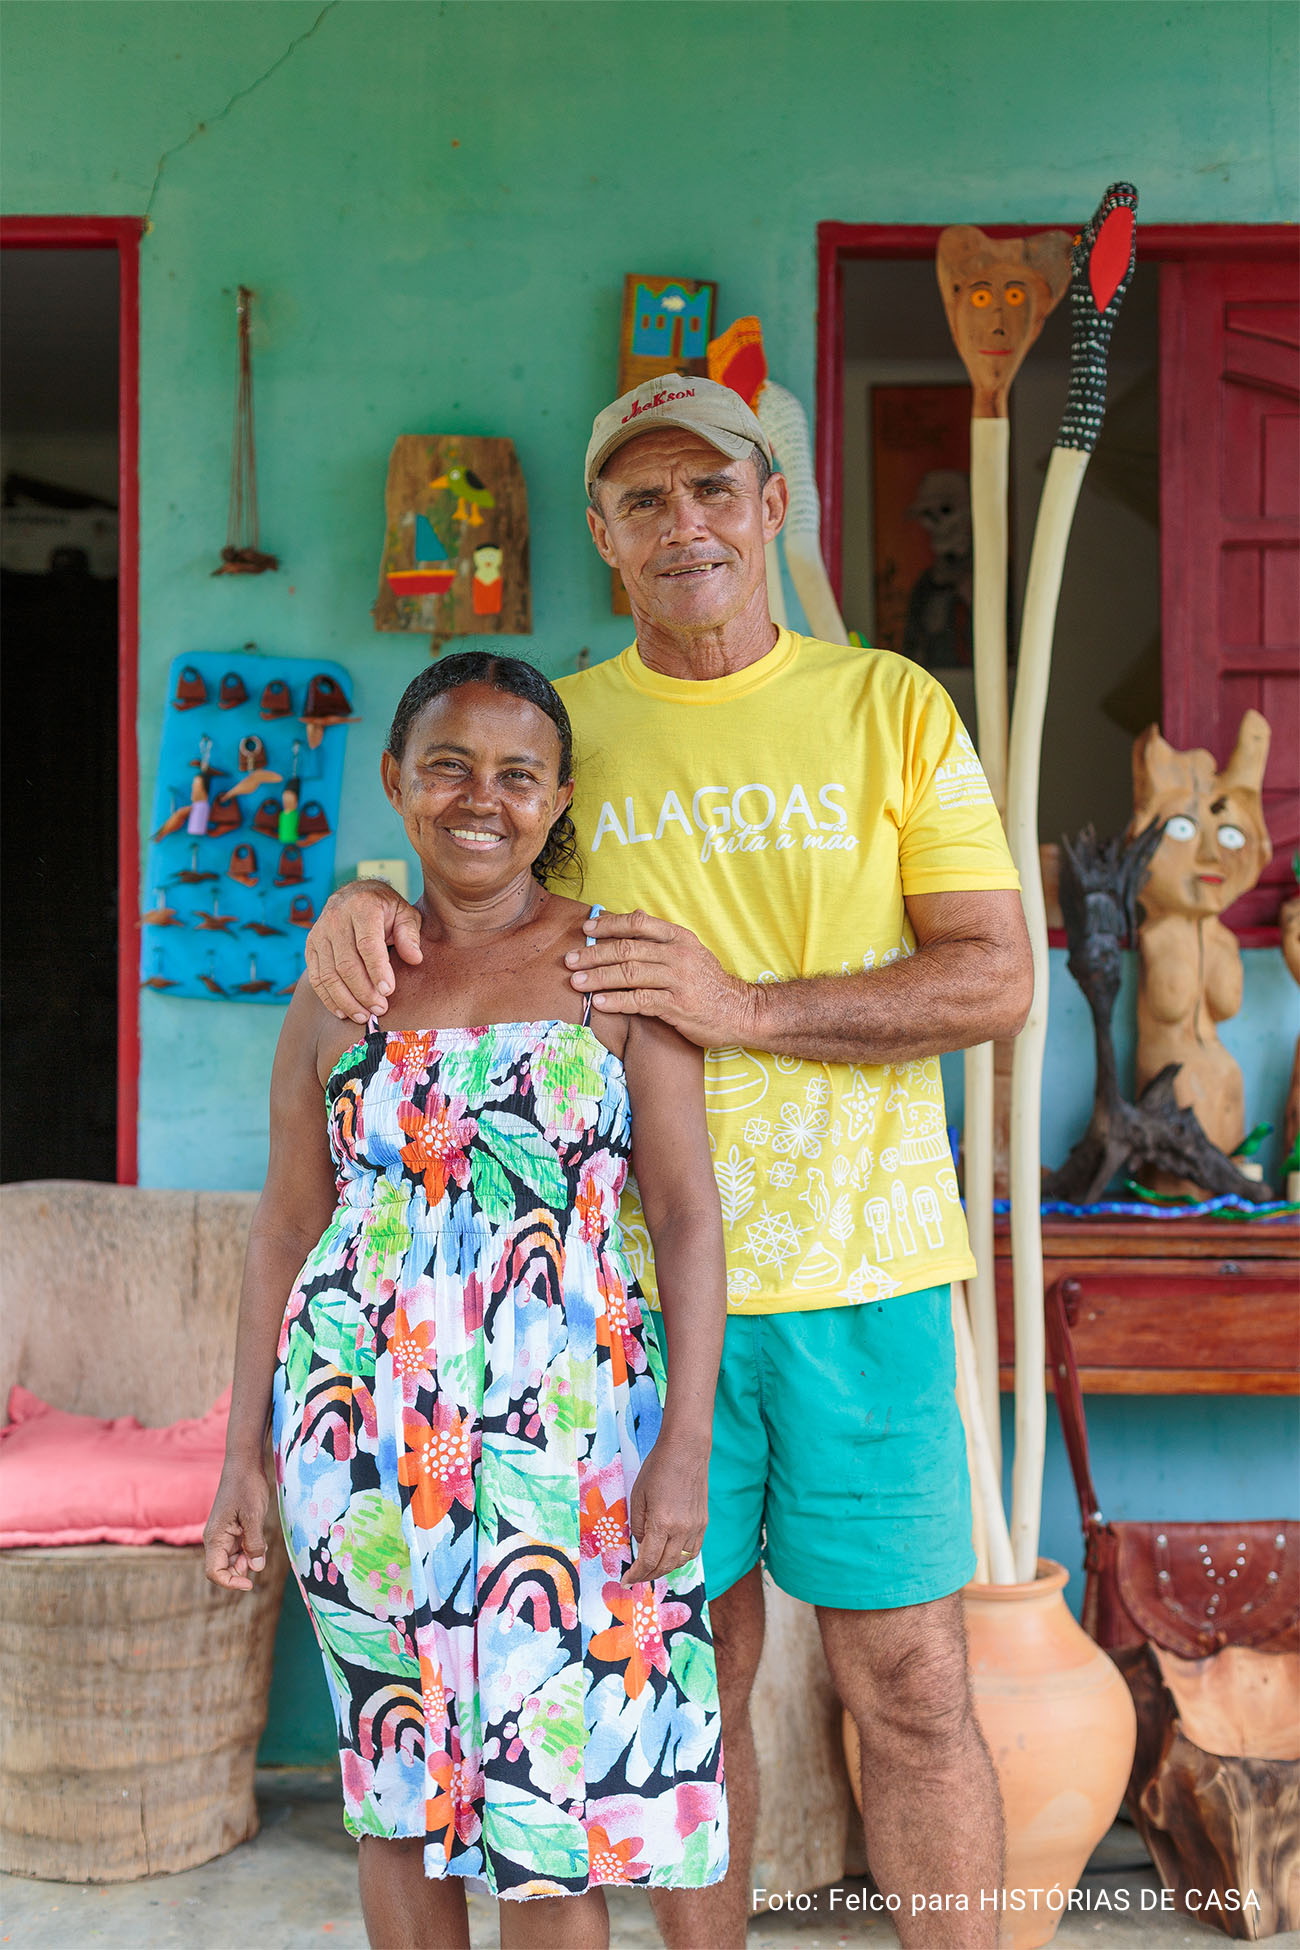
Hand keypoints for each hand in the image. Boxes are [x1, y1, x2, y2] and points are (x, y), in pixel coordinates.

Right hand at [204, 1457, 270, 1592]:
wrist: (244, 1465)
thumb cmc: (246, 1487)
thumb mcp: (254, 1516)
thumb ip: (254, 1543)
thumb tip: (256, 1568)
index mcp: (215, 1538)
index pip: (214, 1572)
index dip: (230, 1582)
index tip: (250, 1583)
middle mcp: (216, 1539)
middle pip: (225, 1568)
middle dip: (242, 1570)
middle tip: (259, 1555)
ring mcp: (224, 1535)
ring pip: (234, 1560)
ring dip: (248, 1559)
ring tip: (260, 1544)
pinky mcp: (233, 1530)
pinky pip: (240, 1548)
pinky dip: (251, 1549)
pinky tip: (260, 1538)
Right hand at [305, 879, 422, 1023]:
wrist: (354, 895)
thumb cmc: (385, 909)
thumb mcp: (405, 914)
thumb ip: (410, 935)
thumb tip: (415, 959)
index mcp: (362, 907)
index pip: (368, 944)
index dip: (378, 970)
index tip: (388, 992)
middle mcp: (336, 918)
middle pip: (347, 964)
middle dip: (364, 992)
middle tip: (380, 1009)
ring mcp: (319, 933)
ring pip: (329, 975)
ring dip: (346, 1000)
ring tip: (364, 1016)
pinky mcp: (310, 947)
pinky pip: (316, 978)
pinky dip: (329, 998)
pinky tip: (344, 1012)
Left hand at [565, 909, 754, 1048]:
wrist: (741, 1011)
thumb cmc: (709, 984)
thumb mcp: (691, 952)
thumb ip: (662, 940)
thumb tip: (634, 920)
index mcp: (679, 938)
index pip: (638, 923)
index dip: (609, 924)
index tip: (586, 929)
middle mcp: (677, 955)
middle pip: (626, 949)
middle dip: (593, 954)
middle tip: (569, 960)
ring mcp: (677, 980)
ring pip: (629, 974)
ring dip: (598, 977)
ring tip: (576, 982)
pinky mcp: (677, 1005)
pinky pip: (640, 1001)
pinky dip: (617, 1001)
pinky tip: (599, 1002)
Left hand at [622, 1433, 708, 1585]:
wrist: (686, 1450)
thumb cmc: (658, 1468)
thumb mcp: (638, 1496)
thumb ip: (638, 1525)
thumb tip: (642, 1543)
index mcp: (662, 1523)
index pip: (648, 1560)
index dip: (636, 1575)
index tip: (626, 1581)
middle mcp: (682, 1529)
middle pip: (665, 1566)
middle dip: (648, 1576)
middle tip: (636, 1579)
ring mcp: (696, 1527)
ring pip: (681, 1562)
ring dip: (665, 1569)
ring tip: (651, 1570)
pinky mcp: (703, 1522)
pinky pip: (693, 1550)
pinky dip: (681, 1559)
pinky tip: (670, 1557)